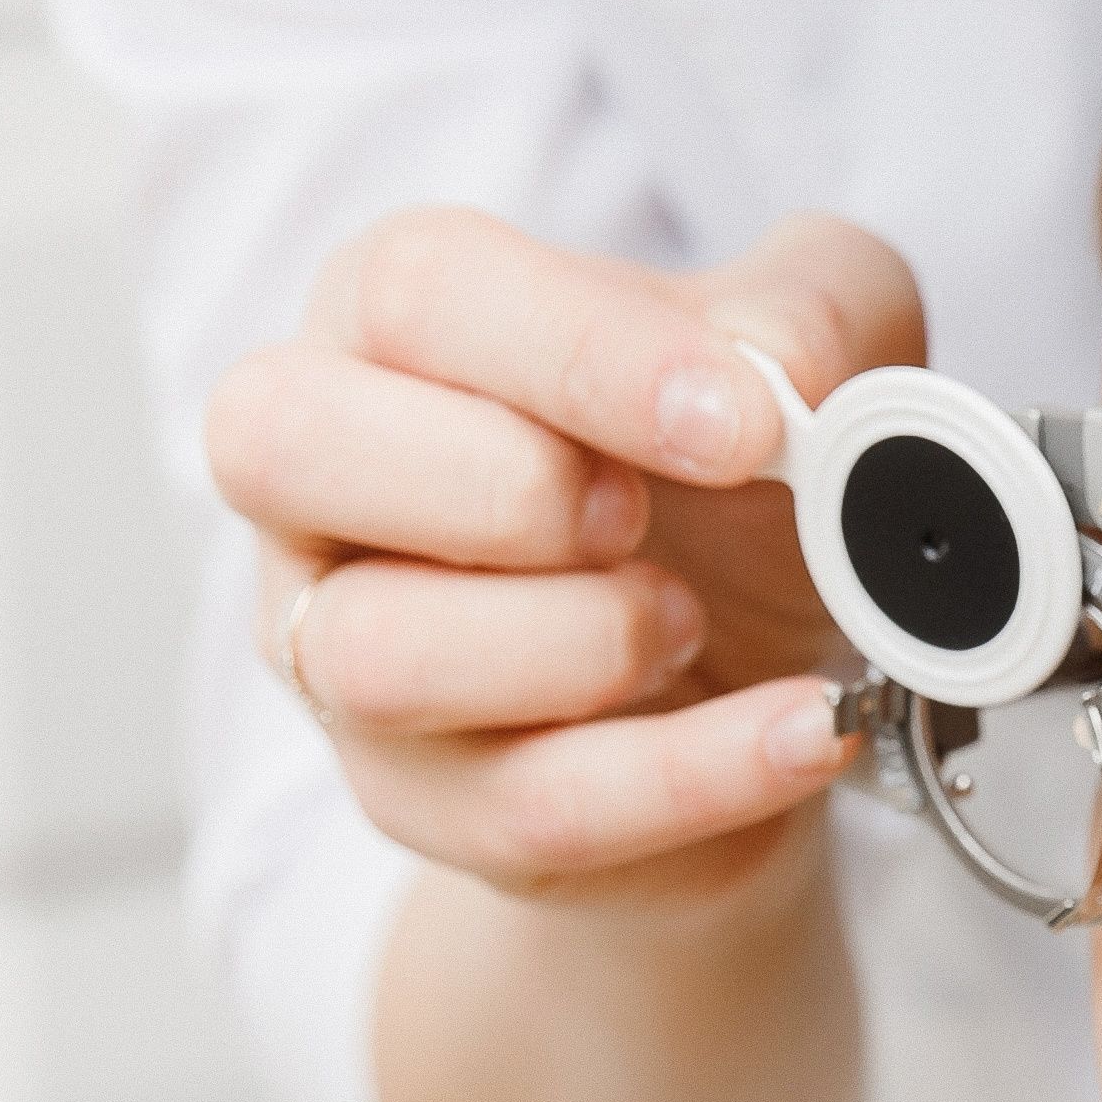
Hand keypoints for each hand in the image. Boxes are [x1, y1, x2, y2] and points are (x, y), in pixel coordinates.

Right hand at [197, 205, 920, 908]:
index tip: (743, 422)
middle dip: (501, 486)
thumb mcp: (820, 343)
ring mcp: (339, 652)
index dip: (581, 354)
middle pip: (281, 445)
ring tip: (693, 624)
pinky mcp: (418, 801)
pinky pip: (522, 808)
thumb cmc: (733, 475)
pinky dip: (687, 774)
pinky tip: (803, 730)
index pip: (411, 292)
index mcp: (392, 320)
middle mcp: (321, 480)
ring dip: (579, 642)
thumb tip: (780, 366)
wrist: (758, 675)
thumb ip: (814, 309)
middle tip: (644, 516)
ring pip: (376, 656)